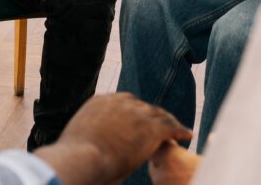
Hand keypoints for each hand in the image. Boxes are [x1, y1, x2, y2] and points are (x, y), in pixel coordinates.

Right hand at [35, 93, 191, 184]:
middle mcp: (119, 101)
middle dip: (150, 116)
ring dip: (167, 123)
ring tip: (176, 130)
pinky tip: (186, 135)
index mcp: (99, 102)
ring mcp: (136, 112)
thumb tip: (88, 151)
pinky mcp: (150, 126)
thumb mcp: (79, 140)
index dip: (132, 114)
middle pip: (142, 106)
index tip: (137, 122)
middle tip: (158, 127)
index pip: (122, 104)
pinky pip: (171, 126)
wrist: (81, 158)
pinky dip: (179, 130)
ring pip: (158, 114)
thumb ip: (89, 139)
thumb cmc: (74, 158)